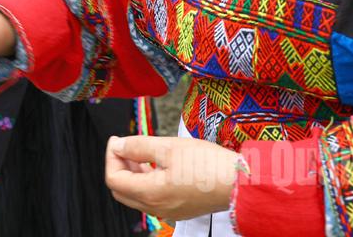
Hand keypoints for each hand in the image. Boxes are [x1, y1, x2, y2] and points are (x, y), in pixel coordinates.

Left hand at [105, 135, 243, 220]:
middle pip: (122, 190)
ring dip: (134, 173)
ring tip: (141, 152)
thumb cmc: (208, 164)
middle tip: (125, 146)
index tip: (118, 140)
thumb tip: (118, 146)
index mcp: (149, 193)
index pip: (114, 178)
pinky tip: (158, 165)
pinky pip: (154, 198)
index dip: (112, 156)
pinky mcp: (181, 208)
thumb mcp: (168, 147)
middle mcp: (156, 208)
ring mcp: (169, 211)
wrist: (240, 183)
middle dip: (120, 166)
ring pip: (138, 195)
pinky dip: (148, 181)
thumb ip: (138, 147)